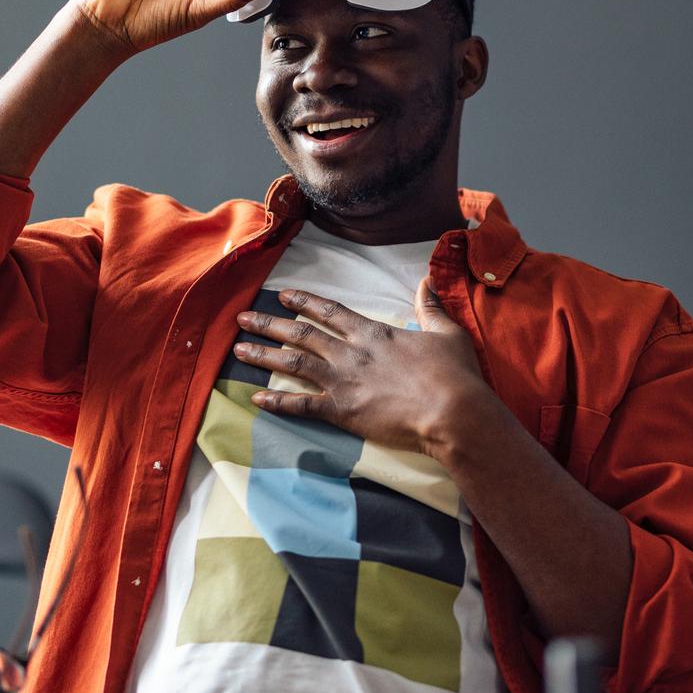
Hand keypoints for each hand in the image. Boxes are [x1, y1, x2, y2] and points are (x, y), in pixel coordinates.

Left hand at [234, 284, 494, 457]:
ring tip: (238, 351)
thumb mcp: (446, 332)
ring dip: (264, 356)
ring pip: (293, 364)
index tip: (283, 296)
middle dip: (268, 325)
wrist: (452, 411)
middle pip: (301, 334)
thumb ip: (430, 306)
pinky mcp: (341, 411)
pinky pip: (301, 405)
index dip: (305, 302)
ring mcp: (343, 381)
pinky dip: (277, 403)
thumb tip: (426, 281)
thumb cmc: (453, 374)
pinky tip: (256, 399)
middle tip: (242, 319)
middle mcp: (350, 353)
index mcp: (373, 333)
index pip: (330, 311)